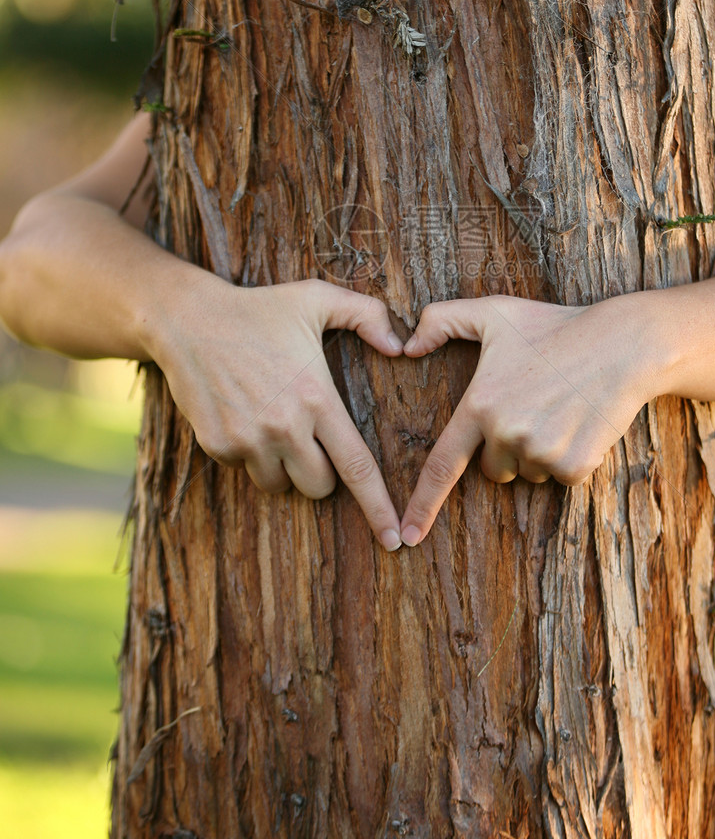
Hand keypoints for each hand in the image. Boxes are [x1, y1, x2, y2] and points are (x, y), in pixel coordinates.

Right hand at [145, 276, 404, 549]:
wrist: (188, 320)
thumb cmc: (260, 308)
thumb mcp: (318, 298)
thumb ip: (369, 315)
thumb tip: (402, 346)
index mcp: (316, 398)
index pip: (356, 466)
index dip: (378, 507)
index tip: (394, 540)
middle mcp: (284, 426)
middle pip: (319, 487)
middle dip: (322, 472)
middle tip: (310, 435)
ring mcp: (247, 440)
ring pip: (280, 484)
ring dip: (284, 465)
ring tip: (272, 418)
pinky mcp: (217, 445)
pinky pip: (245, 469)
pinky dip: (250, 452)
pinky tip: (243, 413)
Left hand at [398, 294, 658, 544]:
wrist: (622, 344)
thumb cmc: (555, 325)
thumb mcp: (494, 312)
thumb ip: (442, 320)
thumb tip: (406, 348)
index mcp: (480, 404)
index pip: (442, 465)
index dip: (422, 504)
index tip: (407, 535)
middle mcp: (506, 432)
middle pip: (493, 468)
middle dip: (507, 448)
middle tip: (533, 406)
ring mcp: (541, 451)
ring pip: (529, 473)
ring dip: (541, 452)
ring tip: (560, 408)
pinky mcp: (575, 464)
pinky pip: (562, 477)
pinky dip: (572, 457)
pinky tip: (581, 422)